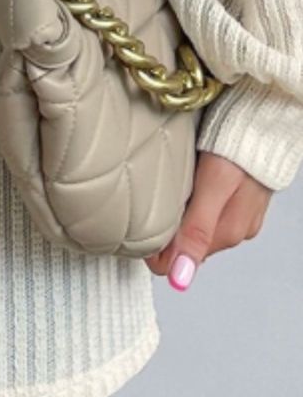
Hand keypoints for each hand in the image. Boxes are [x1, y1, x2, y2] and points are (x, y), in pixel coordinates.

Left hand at [143, 150, 273, 288]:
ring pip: (193, 226)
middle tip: (148, 200)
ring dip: (177, 213)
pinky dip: (190, 199)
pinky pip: (204, 208)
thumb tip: (179, 277)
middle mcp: (233, 229)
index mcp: (226, 233)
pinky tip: (186, 182)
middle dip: (165, 229)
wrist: (262, 119)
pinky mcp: (236, 198)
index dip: (153, 248)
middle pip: (185, 244)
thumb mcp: (214, 188)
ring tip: (167, 188)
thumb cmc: (239, 147)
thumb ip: (196, 231)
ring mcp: (236, 213)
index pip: (178, 262)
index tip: (135, 227)